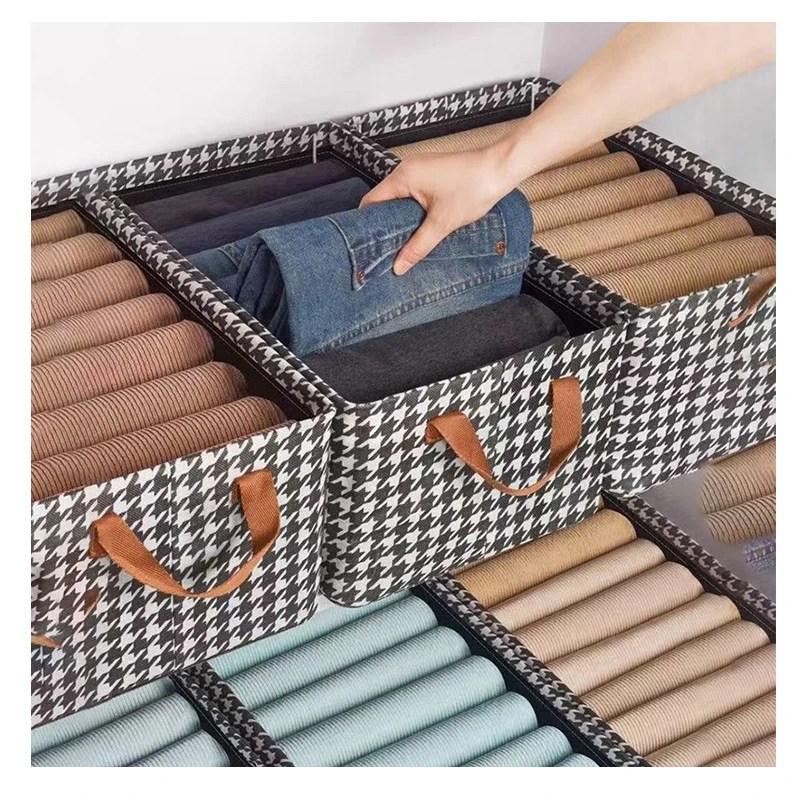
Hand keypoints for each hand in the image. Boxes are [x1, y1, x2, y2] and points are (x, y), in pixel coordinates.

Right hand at [359, 148, 516, 274]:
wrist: (501, 167)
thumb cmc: (474, 187)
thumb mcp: (442, 223)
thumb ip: (418, 246)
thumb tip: (399, 266)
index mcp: (403, 177)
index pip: (371, 202)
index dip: (367, 226)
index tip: (369, 246)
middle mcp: (406, 169)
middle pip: (383, 201)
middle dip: (384, 225)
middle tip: (386, 250)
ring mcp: (419, 169)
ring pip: (399, 198)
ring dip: (400, 219)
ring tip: (403, 242)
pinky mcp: (431, 173)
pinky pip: (412, 193)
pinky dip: (412, 210)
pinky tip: (419, 227)